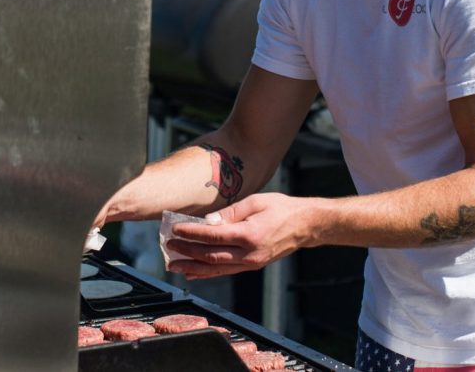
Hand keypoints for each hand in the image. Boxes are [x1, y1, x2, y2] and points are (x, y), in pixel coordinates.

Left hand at [165, 193, 314, 279]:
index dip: (191, 233)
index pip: (213, 236)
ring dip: (192, 266)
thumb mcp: (255, 201)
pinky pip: (225, 271)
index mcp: (250, 234)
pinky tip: (192, 272)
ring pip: (215, 268)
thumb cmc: (282, 209)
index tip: (176, 229)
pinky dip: (206, 272)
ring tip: (173, 263)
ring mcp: (251, 263)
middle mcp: (249, 253)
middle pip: (210, 256)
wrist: (305, 225)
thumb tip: (207, 222)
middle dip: (186, 251)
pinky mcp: (252, 266)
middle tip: (168, 246)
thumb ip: (230, 212)